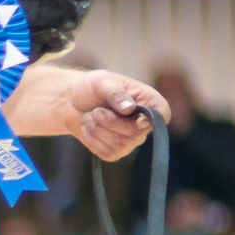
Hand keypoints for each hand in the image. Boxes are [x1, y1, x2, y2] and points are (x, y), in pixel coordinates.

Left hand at [8, 65, 159, 161]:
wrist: (71, 101)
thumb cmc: (92, 87)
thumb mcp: (102, 82)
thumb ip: (116, 93)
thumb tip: (129, 108)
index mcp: (148, 100)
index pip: (162, 113)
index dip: (153, 120)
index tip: (138, 121)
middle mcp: (143, 123)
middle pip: (135, 132)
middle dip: (110, 122)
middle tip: (95, 111)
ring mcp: (130, 140)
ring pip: (120, 144)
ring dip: (98, 130)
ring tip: (89, 117)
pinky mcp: (115, 152)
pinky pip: (107, 153)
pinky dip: (92, 140)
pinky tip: (87, 128)